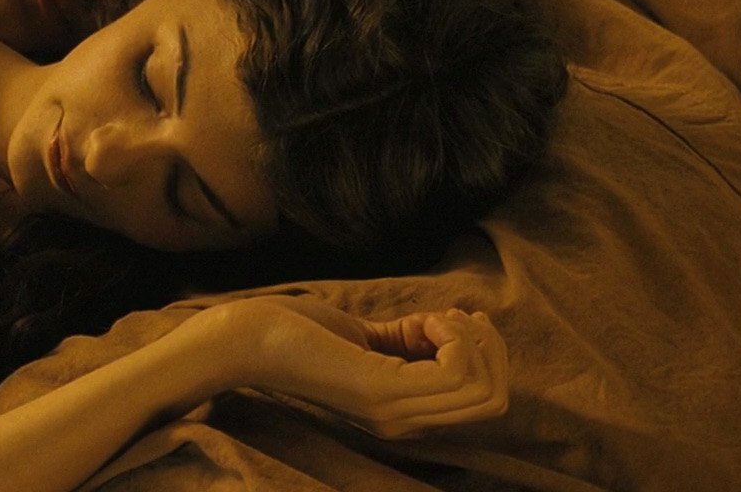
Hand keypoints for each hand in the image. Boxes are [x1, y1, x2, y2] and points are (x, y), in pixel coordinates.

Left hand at [204, 296, 510, 438]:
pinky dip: (452, 337)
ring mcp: (394, 412)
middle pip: (494, 399)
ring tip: (433, 318)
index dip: (487, 356)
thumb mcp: (372, 339)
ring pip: (484, 390)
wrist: (246, 339)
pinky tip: (423, 321)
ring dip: (470, 340)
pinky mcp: (380, 392)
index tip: (457, 320)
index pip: (485, 404)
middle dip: (489, 348)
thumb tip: (463, 329)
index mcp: (404, 415)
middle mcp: (404, 423)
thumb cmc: (299, 332)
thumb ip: (413, 343)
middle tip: (451, 317)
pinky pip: (456, 373)